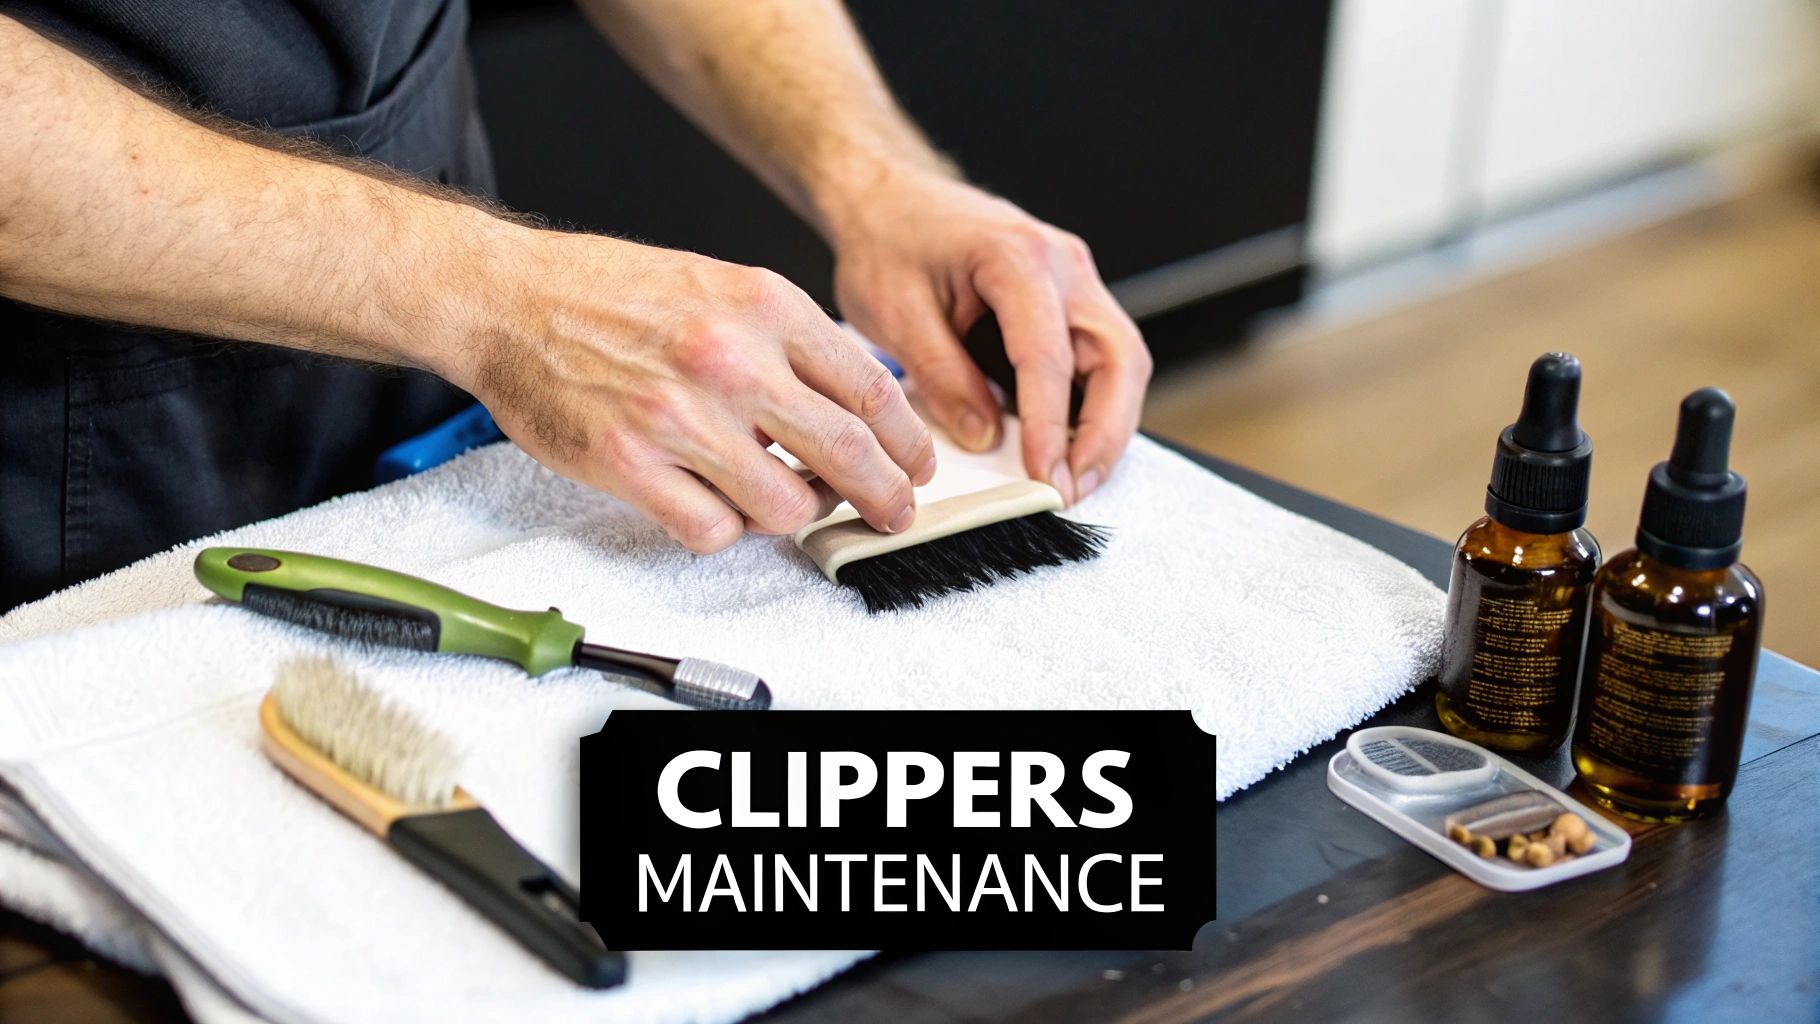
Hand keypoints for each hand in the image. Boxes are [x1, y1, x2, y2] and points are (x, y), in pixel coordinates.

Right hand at [448, 230, 935, 552]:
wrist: (510, 299)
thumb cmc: (611, 293)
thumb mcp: (722, 284)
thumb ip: (789, 340)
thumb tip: (856, 403)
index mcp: (763, 305)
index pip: (871, 389)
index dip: (907, 441)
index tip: (916, 465)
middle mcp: (729, 358)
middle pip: (847, 452)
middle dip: (886, 496)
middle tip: (894, 512)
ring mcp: (678, 416)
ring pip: (785, 505)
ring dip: (797, 515)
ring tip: (787, 503)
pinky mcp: (629, 464)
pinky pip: (712, 530)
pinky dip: (725, 530)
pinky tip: (716, 506)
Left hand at [824, 164, 1150, 503]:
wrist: (888, 199)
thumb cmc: (889, 240)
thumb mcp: (894, 311)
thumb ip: (941, 374)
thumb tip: (985, 436)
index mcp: (1017, 255)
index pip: (1049, 354)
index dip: (1051, 425)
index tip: (1044, 477)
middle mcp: (1064, 264)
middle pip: (1117, 356)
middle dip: (1105, 432)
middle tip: (1075, 488)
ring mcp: (1075, 281)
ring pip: (1120, 360)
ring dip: (1106, 424)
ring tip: (1074, 479)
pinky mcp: (1069, 301)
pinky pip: (1099, 359)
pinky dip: (1091, 406)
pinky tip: (1066, 447)